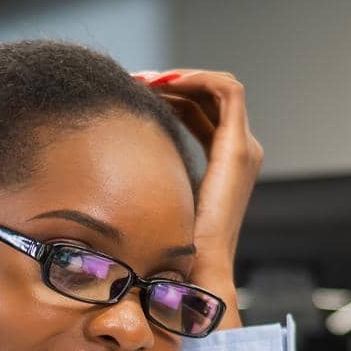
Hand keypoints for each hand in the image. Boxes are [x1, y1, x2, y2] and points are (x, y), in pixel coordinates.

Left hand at [133, 68, 264, 328]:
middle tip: (133, 81)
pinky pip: (226, 92)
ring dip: (180, 77)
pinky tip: (161, 83)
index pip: (200, 112)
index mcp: (223, 166)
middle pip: (208, 98)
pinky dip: (196, 79)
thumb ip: (146, 179)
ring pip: (218, 88)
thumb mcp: (156, 201)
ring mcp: (243, 150)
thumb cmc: (171, 249)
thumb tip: (106, 166)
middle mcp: (240, 154)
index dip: (170, 95)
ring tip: (142, 80)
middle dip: (172, 83)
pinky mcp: (238, 149)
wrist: (195, 273)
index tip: (132, 93)